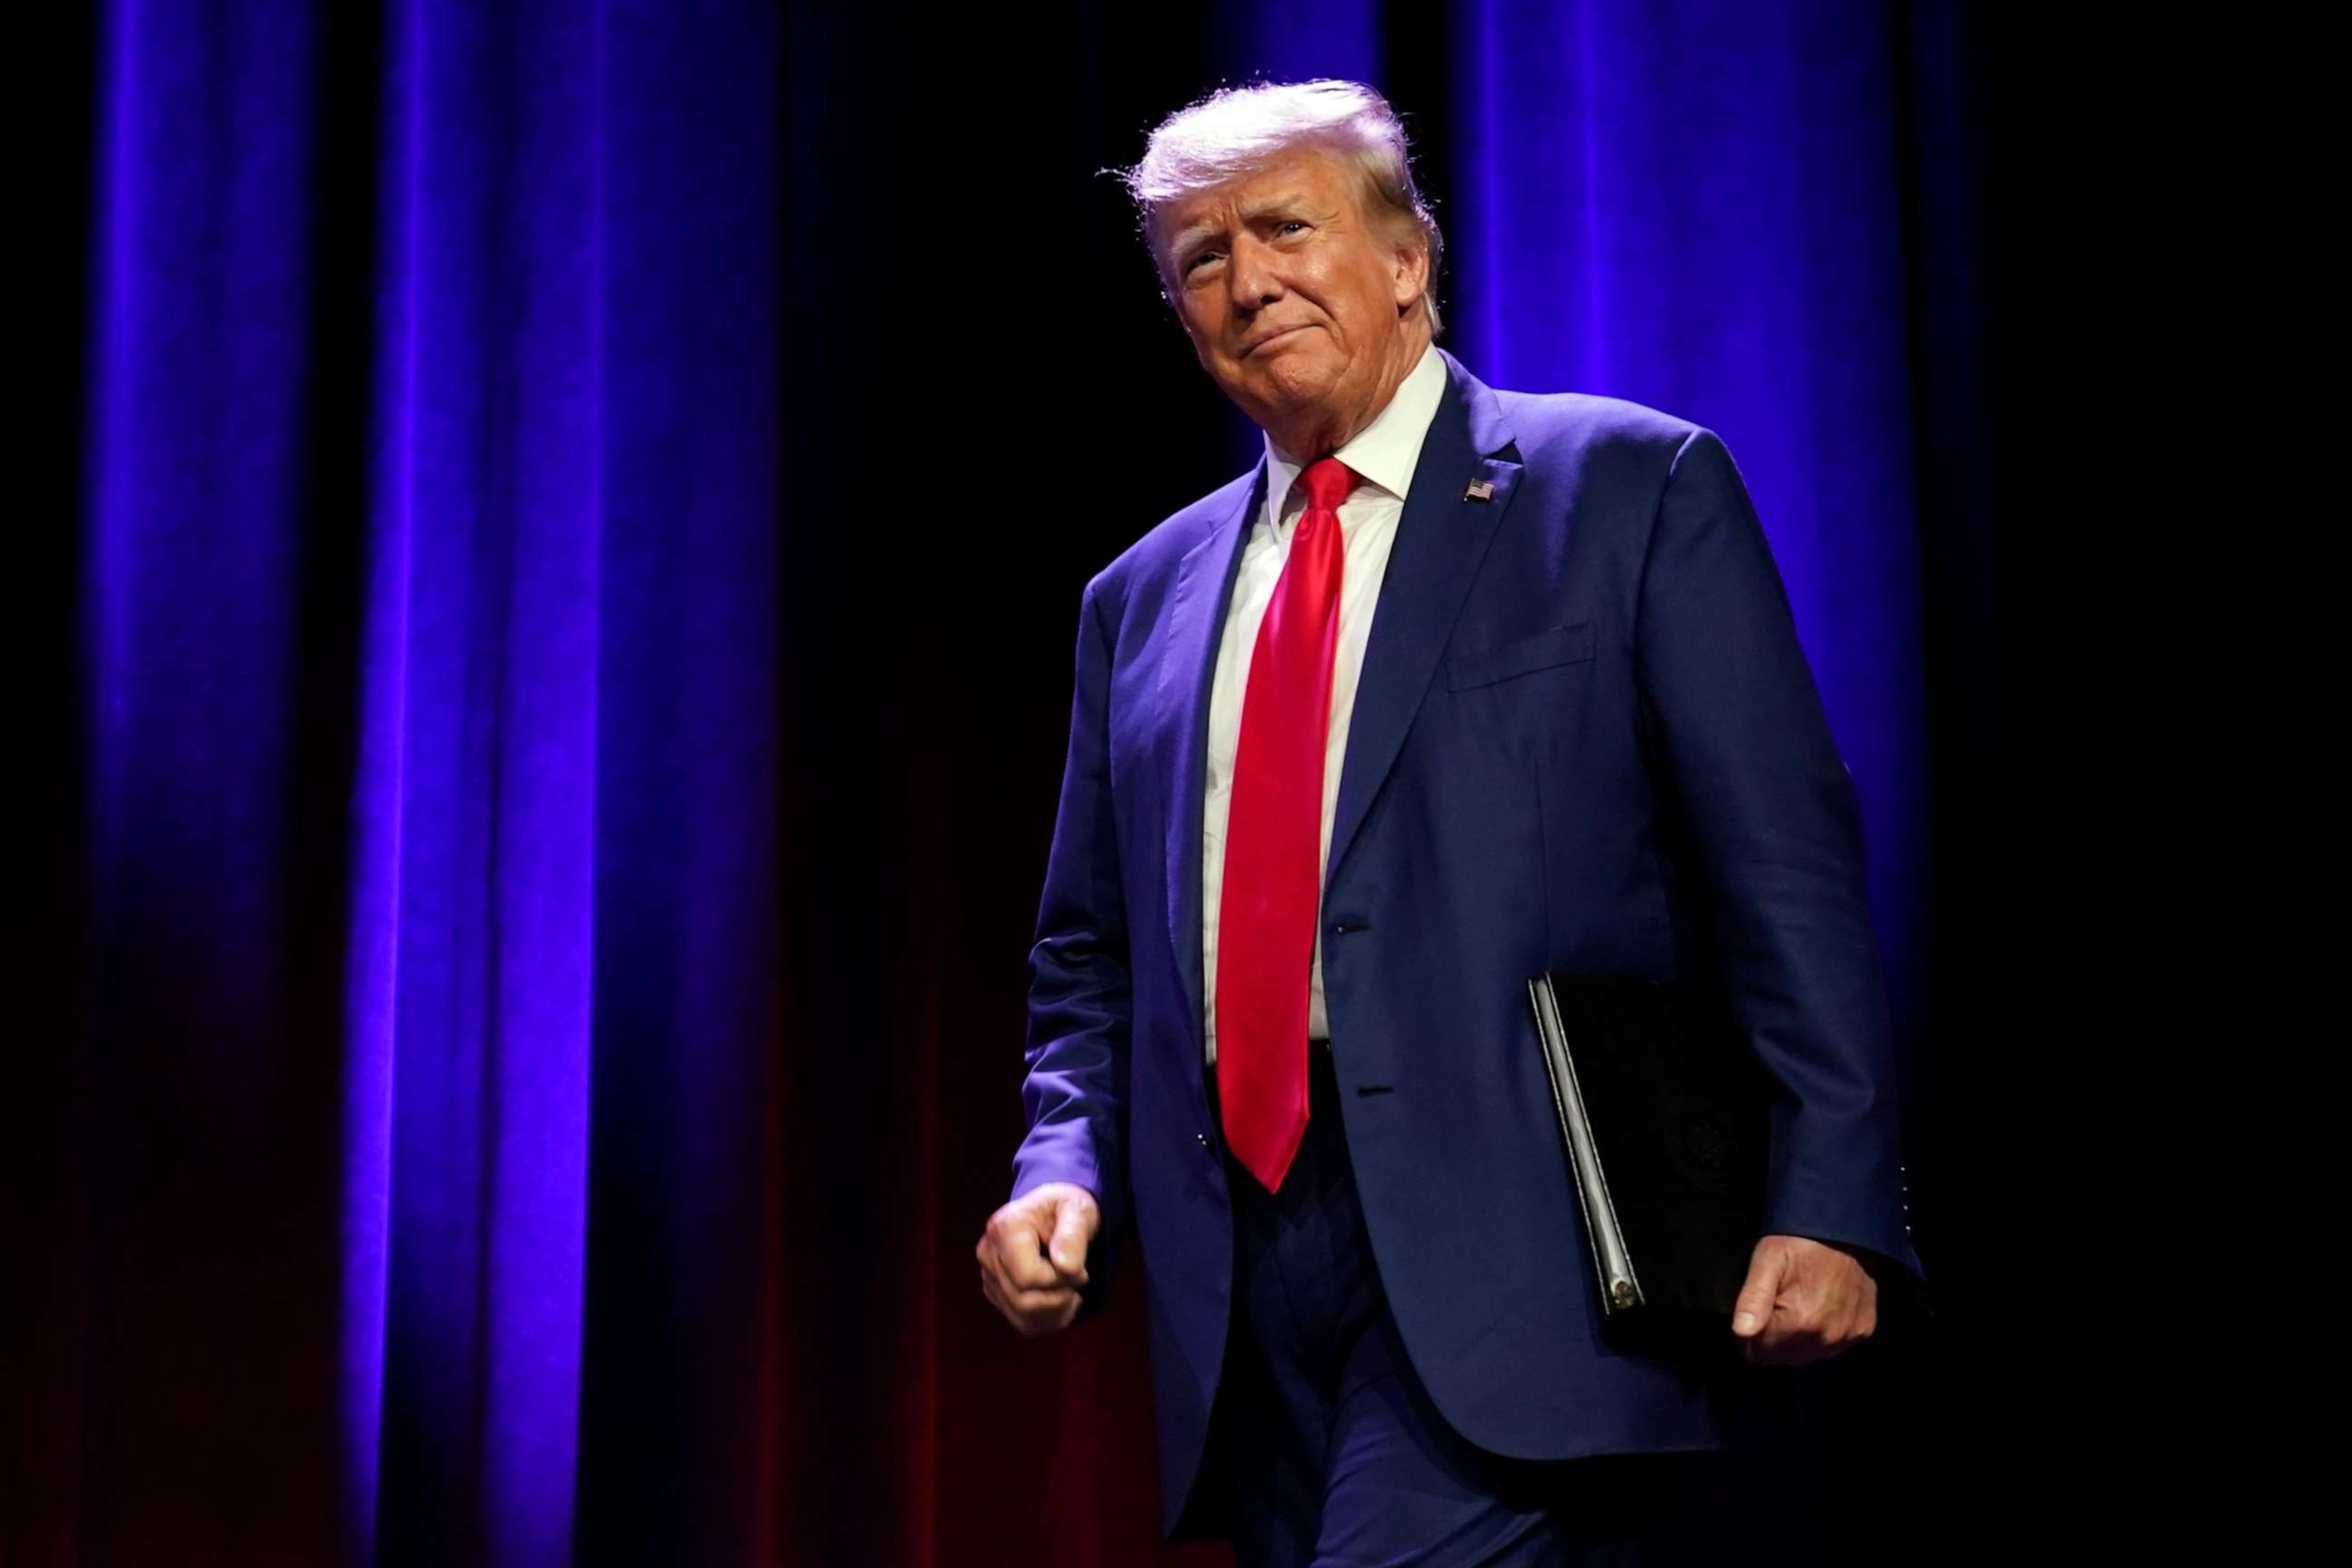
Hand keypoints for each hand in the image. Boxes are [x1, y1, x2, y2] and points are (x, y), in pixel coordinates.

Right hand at [976, 1182, 1099, 1336]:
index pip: (1027, 1277)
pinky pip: (1023, 1323)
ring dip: (1056, 1310)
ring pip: (1022, 1316)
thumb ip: (1073, 1235)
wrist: (1052, 1213)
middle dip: (1060, 1296)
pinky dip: (1048, 1318)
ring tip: (1071, 1289)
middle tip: (1078, 1278)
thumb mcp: (1078, 1211)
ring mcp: (988, 1276)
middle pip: (1023, 1300)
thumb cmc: (1066, 1209)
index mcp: (1005, 1228)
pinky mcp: (996, 1293)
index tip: (1080, 1269)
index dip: (1060, 1281)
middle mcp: (988, 1253)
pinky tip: (1061, 1300)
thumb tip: (1065, 1267)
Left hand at [1729, 1234, 1877, 1364]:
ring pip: (1806, 1355)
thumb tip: (1741, 1332)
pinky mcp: (1862, 1331)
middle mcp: (1826, 1337)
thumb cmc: (1802, 1243)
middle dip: (1772, 1338)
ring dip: (1796, 1339)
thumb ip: (1753, 1298)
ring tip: (1797, 1305)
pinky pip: (1831, 1348)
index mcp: (1799, 1321)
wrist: (1846, 1230)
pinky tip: (1819, 1309)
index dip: (1749, 1336)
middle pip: (1782, 1357)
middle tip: (1776, 1305)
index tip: (1753, 1314)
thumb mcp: (1768, 1260)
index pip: (1758, 1353)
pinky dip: (1821, 1335)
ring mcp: (1847, 1336)